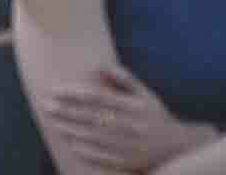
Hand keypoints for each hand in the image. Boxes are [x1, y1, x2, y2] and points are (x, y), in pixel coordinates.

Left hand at [30, 59, 180, 174]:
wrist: (178, 149)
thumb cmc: (157, 117)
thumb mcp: (145, 94)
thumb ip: (124, 79)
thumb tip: (99, 65)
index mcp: (134, 106)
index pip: (98, 98)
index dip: (75, 94)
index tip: (56, 90)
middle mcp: (131, 126)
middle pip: (92, 117)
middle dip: (67, 111)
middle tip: (47, 105)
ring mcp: (130, 146)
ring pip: (95, 137)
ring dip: (72, 129)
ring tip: (54, 123)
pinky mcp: (128, 162)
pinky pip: (104, 157)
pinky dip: (87, 151)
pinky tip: (72, 144)